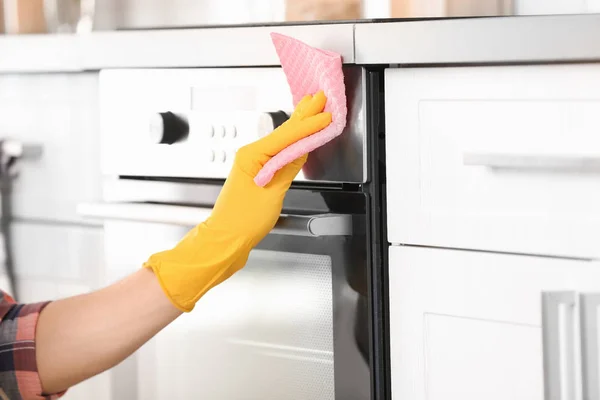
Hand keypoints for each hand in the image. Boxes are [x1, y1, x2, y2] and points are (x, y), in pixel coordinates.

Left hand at [144, 91, 331, 311]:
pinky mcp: (257, 173)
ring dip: (298, 126)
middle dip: (303, 115)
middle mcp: (250, 155)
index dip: (308, 124)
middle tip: (319, 97)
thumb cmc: (242, 220)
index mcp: (252, 155)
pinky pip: (278, 152)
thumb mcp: (272, 193)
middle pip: (283, 131)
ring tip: (311, 109)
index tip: (325, 113)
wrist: (226, 238)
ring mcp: (253, 164)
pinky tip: (298, 137)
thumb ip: (288, 169)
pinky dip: (291, 143)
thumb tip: (302, 151)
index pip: (287, 135)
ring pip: (281, 140)